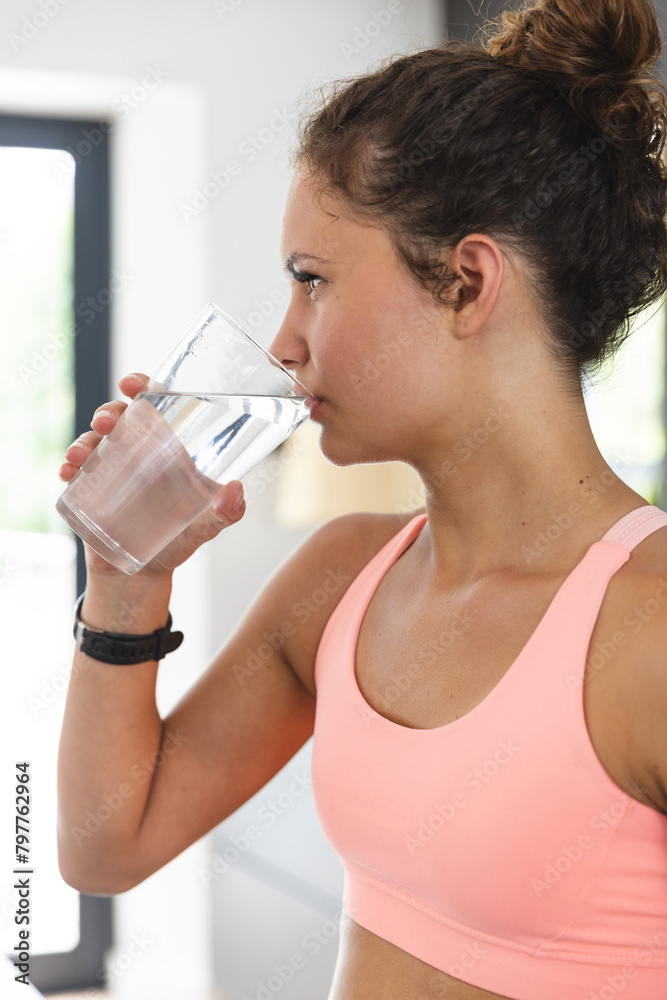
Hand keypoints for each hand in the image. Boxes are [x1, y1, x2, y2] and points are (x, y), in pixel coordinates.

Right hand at [59, 373, 245, 577]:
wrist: (144, 575)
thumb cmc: (178, 542)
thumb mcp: (205, 528)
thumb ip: (226, 513)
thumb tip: (236, 491)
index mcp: (168, 448)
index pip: (155, 405)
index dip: (142, 386)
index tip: (131, 385)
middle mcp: (138, 452)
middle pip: (121, 416)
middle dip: (108, 411)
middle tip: (105, 423)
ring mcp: (112, 468)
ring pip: (94, 440)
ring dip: (84, 440)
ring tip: (80, 455)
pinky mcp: (91, 488)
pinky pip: (76, 470)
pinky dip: (69, 467)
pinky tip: (67, 472)